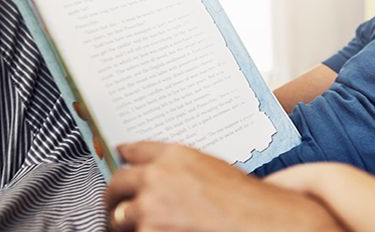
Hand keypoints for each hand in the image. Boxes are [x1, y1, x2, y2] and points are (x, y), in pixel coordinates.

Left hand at [105, 142, 340, 231]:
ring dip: (126, 223)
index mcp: (174, 155)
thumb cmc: (244, 199)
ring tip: (144, 226)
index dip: (124, 160)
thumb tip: (153, 170)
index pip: (132, 151)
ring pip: (118, 216)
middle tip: (118, 208)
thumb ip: (179, 166)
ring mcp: (148, 207)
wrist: (260, 221)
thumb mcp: (211, 168)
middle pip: (115, 184)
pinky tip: (161, 231)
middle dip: (114, 198)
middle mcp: (156, 176)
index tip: (120, 165)